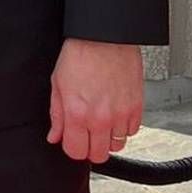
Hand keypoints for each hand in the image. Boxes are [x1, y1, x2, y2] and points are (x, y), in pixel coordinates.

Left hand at [47, 38, 143, 163]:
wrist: (105, 37)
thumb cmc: (80, 54)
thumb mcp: (58, 84)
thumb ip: (57, 114)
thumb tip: (55, 135)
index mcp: (77, 113)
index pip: (75, 152)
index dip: (73, 148)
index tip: (73, 140)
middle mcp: (100, 118)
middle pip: (98, 155)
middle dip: (90, 148)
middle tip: (88, 135)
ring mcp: (120, 114)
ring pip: (117, 146)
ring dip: (109, 138)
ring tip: (103, 123)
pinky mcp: (136, 107)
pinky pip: (132, 131)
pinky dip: (124, 127)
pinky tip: (116, 114)